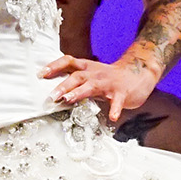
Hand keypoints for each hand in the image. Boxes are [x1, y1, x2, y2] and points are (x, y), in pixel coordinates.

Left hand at [42, 53, 156, 123]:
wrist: (140, 72)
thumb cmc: (111, 77)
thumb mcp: (92, 75)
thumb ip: (77, 82)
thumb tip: (55, 91)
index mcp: (87, 68)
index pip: (68, 62)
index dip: (54, 66)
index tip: (40, 74)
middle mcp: (96, 73)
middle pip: (77, 76)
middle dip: (63, 85)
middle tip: (51, 96)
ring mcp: (109, 83)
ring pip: (92, 86)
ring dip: (79, 93)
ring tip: (68, 100)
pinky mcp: (122, 93)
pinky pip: (117, 101)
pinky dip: (115, 109)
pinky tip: (113, 117)